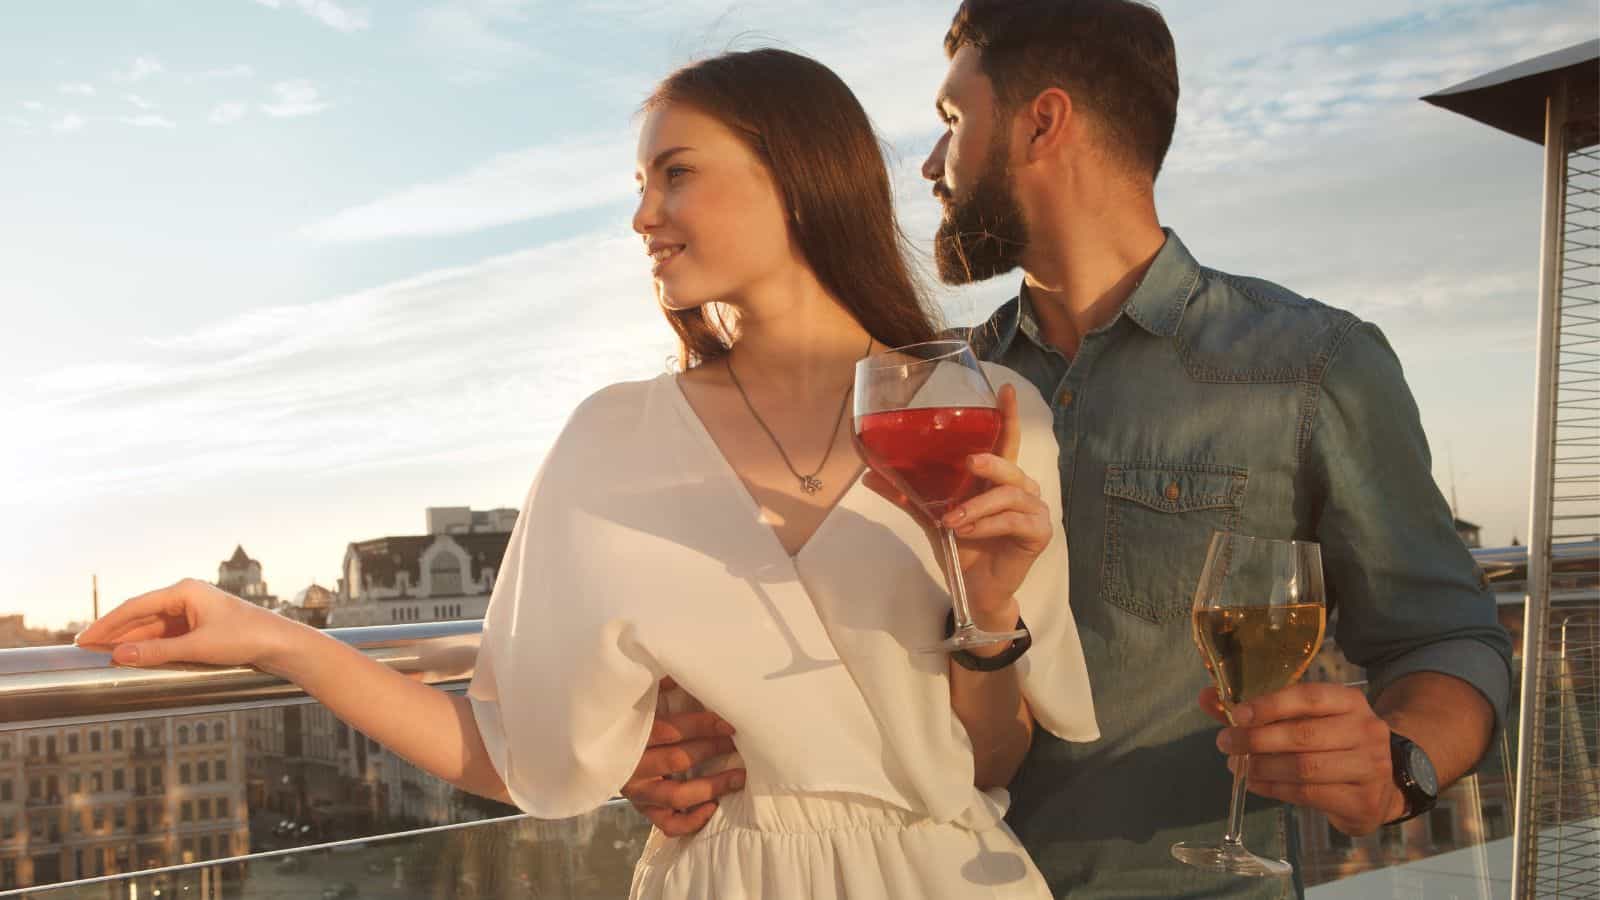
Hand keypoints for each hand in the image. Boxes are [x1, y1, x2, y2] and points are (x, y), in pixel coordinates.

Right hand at [74, 578, 298, 673]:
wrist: (280, 644)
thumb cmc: (244, 638)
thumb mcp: (197, 647)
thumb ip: (157, 652)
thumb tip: (119, 655)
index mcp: (185, 590)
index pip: (136, 606)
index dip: (108, 623)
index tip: (84, 638)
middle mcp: (186, 596)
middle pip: (141, 616)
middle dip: (114, 633)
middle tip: (85, 649)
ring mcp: (192, 612)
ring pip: (152, 627)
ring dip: (129, 641)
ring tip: (102, 655)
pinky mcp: (199, 626)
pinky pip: (165, 635)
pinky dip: (148, 646)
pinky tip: (132, 656)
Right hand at [619, 678, 746, 836]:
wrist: (588, 747)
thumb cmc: (621, 716)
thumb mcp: (634, 697)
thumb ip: (656, 685)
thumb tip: (683, 668)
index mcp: (628, 736)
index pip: (671, 731)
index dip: (702, 725)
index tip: (729, 721)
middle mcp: (632, 767)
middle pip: (678, 761)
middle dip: (712, 749)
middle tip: (738, 741)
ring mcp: (637, 792)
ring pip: (677, 796)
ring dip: (711, 786)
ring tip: (738, 776)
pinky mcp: (643, 809)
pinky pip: (668, 823)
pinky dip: (691, 820)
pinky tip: (712, 807)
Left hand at [862, 383, 1051, 633]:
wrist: (973, 591)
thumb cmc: (961, 548)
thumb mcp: (930, 517)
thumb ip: (907, 495)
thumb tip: (869, 474)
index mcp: (997, 478)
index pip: (1005, 440)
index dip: (1008, 415)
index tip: (1006, 390)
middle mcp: (1020, 488)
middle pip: (1010, 463)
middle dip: (989, 462)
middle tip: (969, 462)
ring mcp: (1033, 509)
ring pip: (1010, 493)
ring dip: (978, 506)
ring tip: (953, 521)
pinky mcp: (1038, 533)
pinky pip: (1014, 521)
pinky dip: (988, 525)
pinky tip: (967, 532)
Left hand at [1201, 683, 1403, 835]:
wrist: (1381, 784)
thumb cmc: (1332, 743)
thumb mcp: (1304, 719)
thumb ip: (1257, 710)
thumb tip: (1207, 698)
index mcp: (1350, 701)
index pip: (1308, 697)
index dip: (1270, 705)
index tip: (1237, 714)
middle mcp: (1366, 730)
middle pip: (1303, 735)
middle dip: (1257, 740)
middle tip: (1226, 743)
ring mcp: (1369, 767)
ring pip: (1304, 768)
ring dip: (1263, 767)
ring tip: (1238, 766)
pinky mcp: (1363, 800)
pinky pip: (1309, 794)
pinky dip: (1275, 789)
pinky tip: (1256, 783)